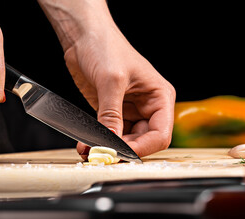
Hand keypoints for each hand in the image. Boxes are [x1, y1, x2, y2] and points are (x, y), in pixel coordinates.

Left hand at [39, 0, 175, 156]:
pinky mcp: (111, 111)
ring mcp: (128, 110)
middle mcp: (147, 106)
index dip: (142, 148)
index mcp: (159, 97)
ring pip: (124, 139)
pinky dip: (98, 140)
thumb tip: (110, 143)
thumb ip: (111, 115)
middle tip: (102, 155)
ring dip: (108, 147)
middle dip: (122, 150)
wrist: (83, 36)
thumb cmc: (105, 47)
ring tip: (89, 151)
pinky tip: (85, 143)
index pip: (160, 134)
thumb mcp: (111, 81)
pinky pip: (108, 132)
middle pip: (142, 140)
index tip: (121, 153)